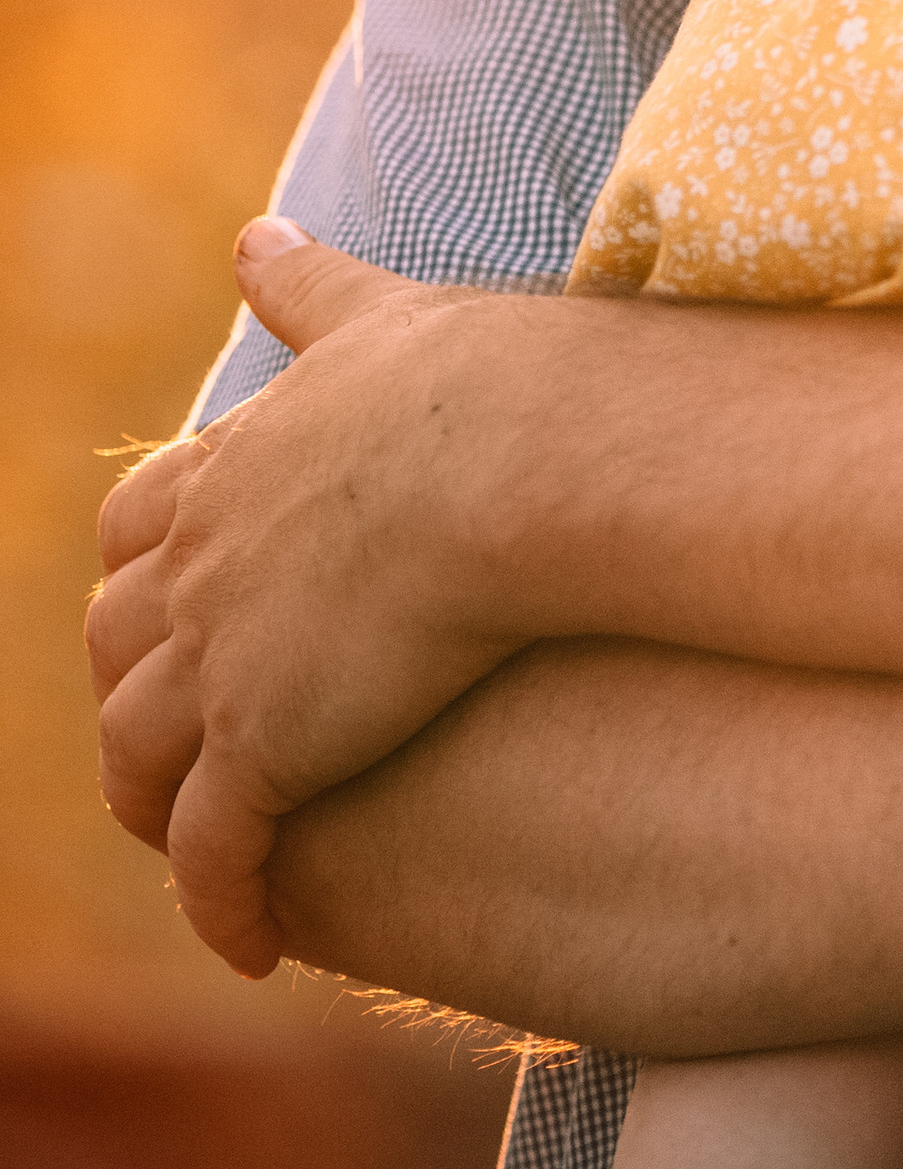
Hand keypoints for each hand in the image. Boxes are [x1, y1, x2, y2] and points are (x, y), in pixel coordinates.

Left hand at [88, 225, 532, 976]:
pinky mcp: (264, 747)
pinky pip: (216, 853)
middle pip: (116, 645)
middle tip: (178, 737)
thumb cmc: (477, 381)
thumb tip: (257, 229)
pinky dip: (222, 903)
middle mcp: (202, 564)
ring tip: (202, 848)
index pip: (142, 527)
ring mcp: (221, 660)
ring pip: (140, 757)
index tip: (177, 605)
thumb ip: (310, 286)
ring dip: (160, 807)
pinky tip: (255, 939)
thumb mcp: (376, 318)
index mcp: (233, 465)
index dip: (148, 572)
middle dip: (131, 692)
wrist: (521, 456)